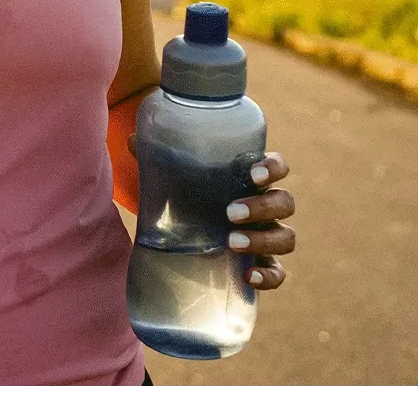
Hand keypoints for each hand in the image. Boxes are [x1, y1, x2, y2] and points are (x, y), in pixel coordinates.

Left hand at [125, 139, 295, 290]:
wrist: (181, 237)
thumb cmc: (183, 197)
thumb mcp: (170, 176)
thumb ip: (154, 156)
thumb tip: (131, 140)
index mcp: (248, 179)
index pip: (277, 167)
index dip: (273, 168)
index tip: (254, 174)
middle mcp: (264, 207)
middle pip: (285, 202)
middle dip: (262, 206)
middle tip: (229, 212)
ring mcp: (265, 237)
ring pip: (286, 237)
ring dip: (264, 239)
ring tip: (231, 241)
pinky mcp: (261, 266)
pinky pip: (278, 274)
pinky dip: (269, 276)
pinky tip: (248, 276)